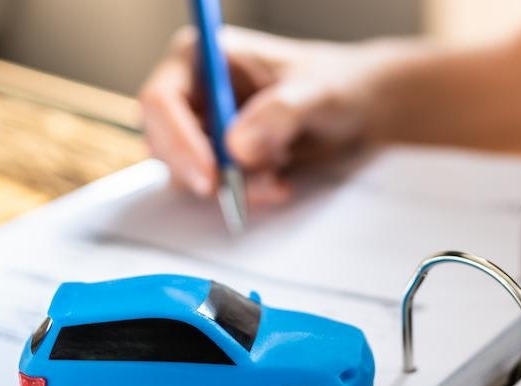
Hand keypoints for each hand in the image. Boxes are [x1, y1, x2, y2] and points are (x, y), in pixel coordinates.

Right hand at [138, 26, 377, 203]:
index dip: (177, 139)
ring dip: (231, 185)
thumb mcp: (317, 92)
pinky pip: (213, 186)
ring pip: (187, 170)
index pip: (162, 99)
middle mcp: (195, 90)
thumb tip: (236, 147)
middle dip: (204, 170)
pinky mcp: (219, 156)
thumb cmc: (337, 83)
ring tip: (277, 179)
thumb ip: (279, 113)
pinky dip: (243, 193)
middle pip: (163, 140)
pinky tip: (278, 183)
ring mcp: (204, 126)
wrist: (358, 108)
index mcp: (205, 56)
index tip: (209, 175)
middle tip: (239, 191)